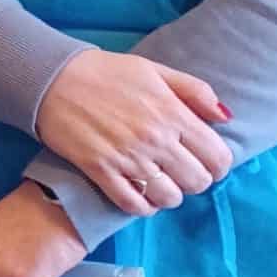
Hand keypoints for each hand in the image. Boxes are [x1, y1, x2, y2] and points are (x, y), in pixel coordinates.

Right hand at [34, 49, 232, 216]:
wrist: (52, 78)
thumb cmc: (105, 72)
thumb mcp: (155, 69)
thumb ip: (195, 91)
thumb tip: (225, 117)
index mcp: (172, 113)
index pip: (217, 157)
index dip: (218, 165)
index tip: (207, 162)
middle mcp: (155, 139)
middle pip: (197, 181)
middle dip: (194, 180)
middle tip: (180, 171)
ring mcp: (128, 157)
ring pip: (168, 197)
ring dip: (168, 194)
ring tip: (159, 183)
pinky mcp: (100, 170)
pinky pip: (133, 204)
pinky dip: (142, 206)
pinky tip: (139, 194)